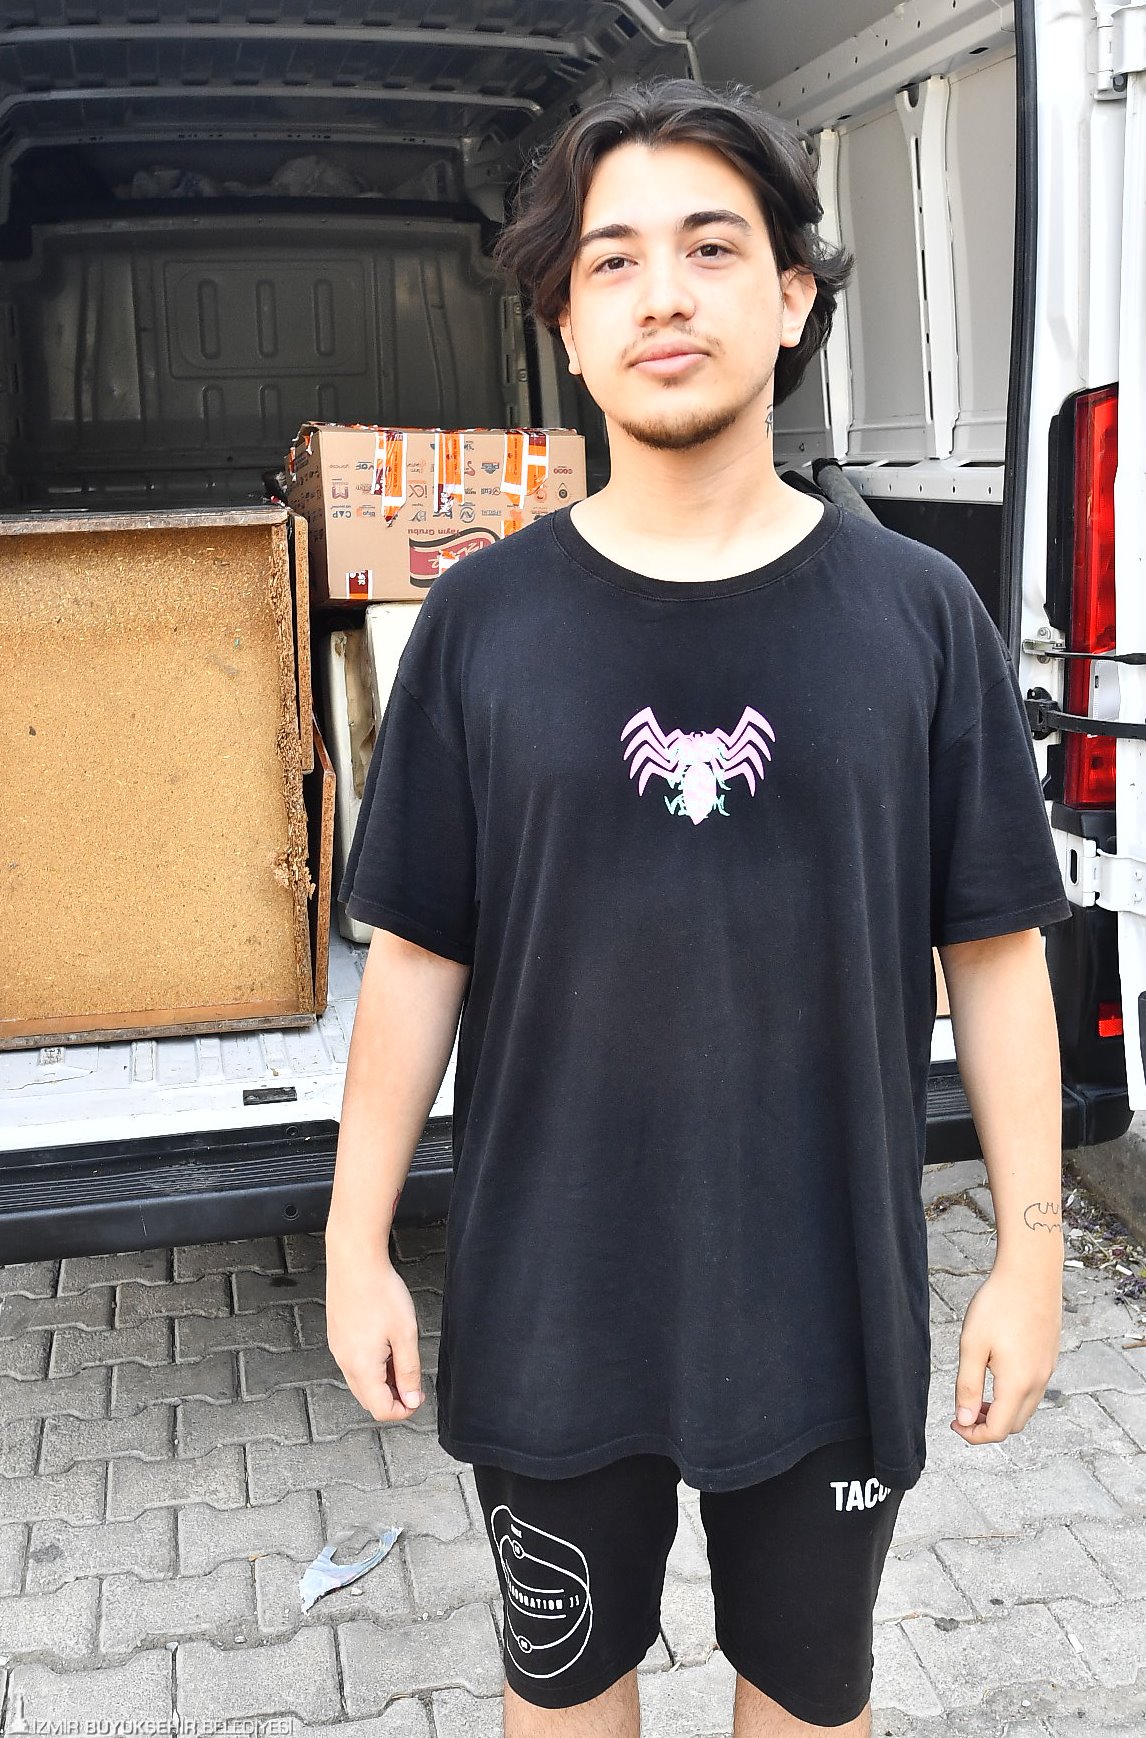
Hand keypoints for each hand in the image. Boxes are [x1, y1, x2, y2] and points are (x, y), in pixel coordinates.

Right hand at [325, 1238, 423, 1422]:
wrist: (354, 1262)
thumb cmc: (379, 1292)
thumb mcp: (405, 1334)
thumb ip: (409, 1371)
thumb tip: (412, 1399)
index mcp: (362, 1368)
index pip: (381, 1410)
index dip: (404, 1410)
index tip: (418, 1396)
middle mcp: (345, 1363)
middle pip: (369, 1399)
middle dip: (393, 1397)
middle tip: (412, 1378)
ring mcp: (338, 1350)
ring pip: (361, 1382)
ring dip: (382, 1380)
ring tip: (401, 1355)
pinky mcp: (337, 1337)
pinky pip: (354, 1364)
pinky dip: (371, 1365)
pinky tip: (385, 1344)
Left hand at [952, 1262, 1061, 1444]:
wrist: (1031, 1273)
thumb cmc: (999, 1304)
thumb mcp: (972, 1345)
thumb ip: (968, 1387)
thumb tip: (964, 1420)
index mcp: (1017, 1383)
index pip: (998, 1431)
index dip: (973, 1436)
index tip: (954, 1423)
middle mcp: (1038, 1382)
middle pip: (1015, 1424)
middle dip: (988, 1426)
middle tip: (963, 1411)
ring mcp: (1047, 1370)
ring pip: (1026, 1408)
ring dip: (1002, 1411)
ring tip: (977, 1394)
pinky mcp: (1050, 1357)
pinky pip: (1033, 1390)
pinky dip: (1014, 1395)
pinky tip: (996, 1374)